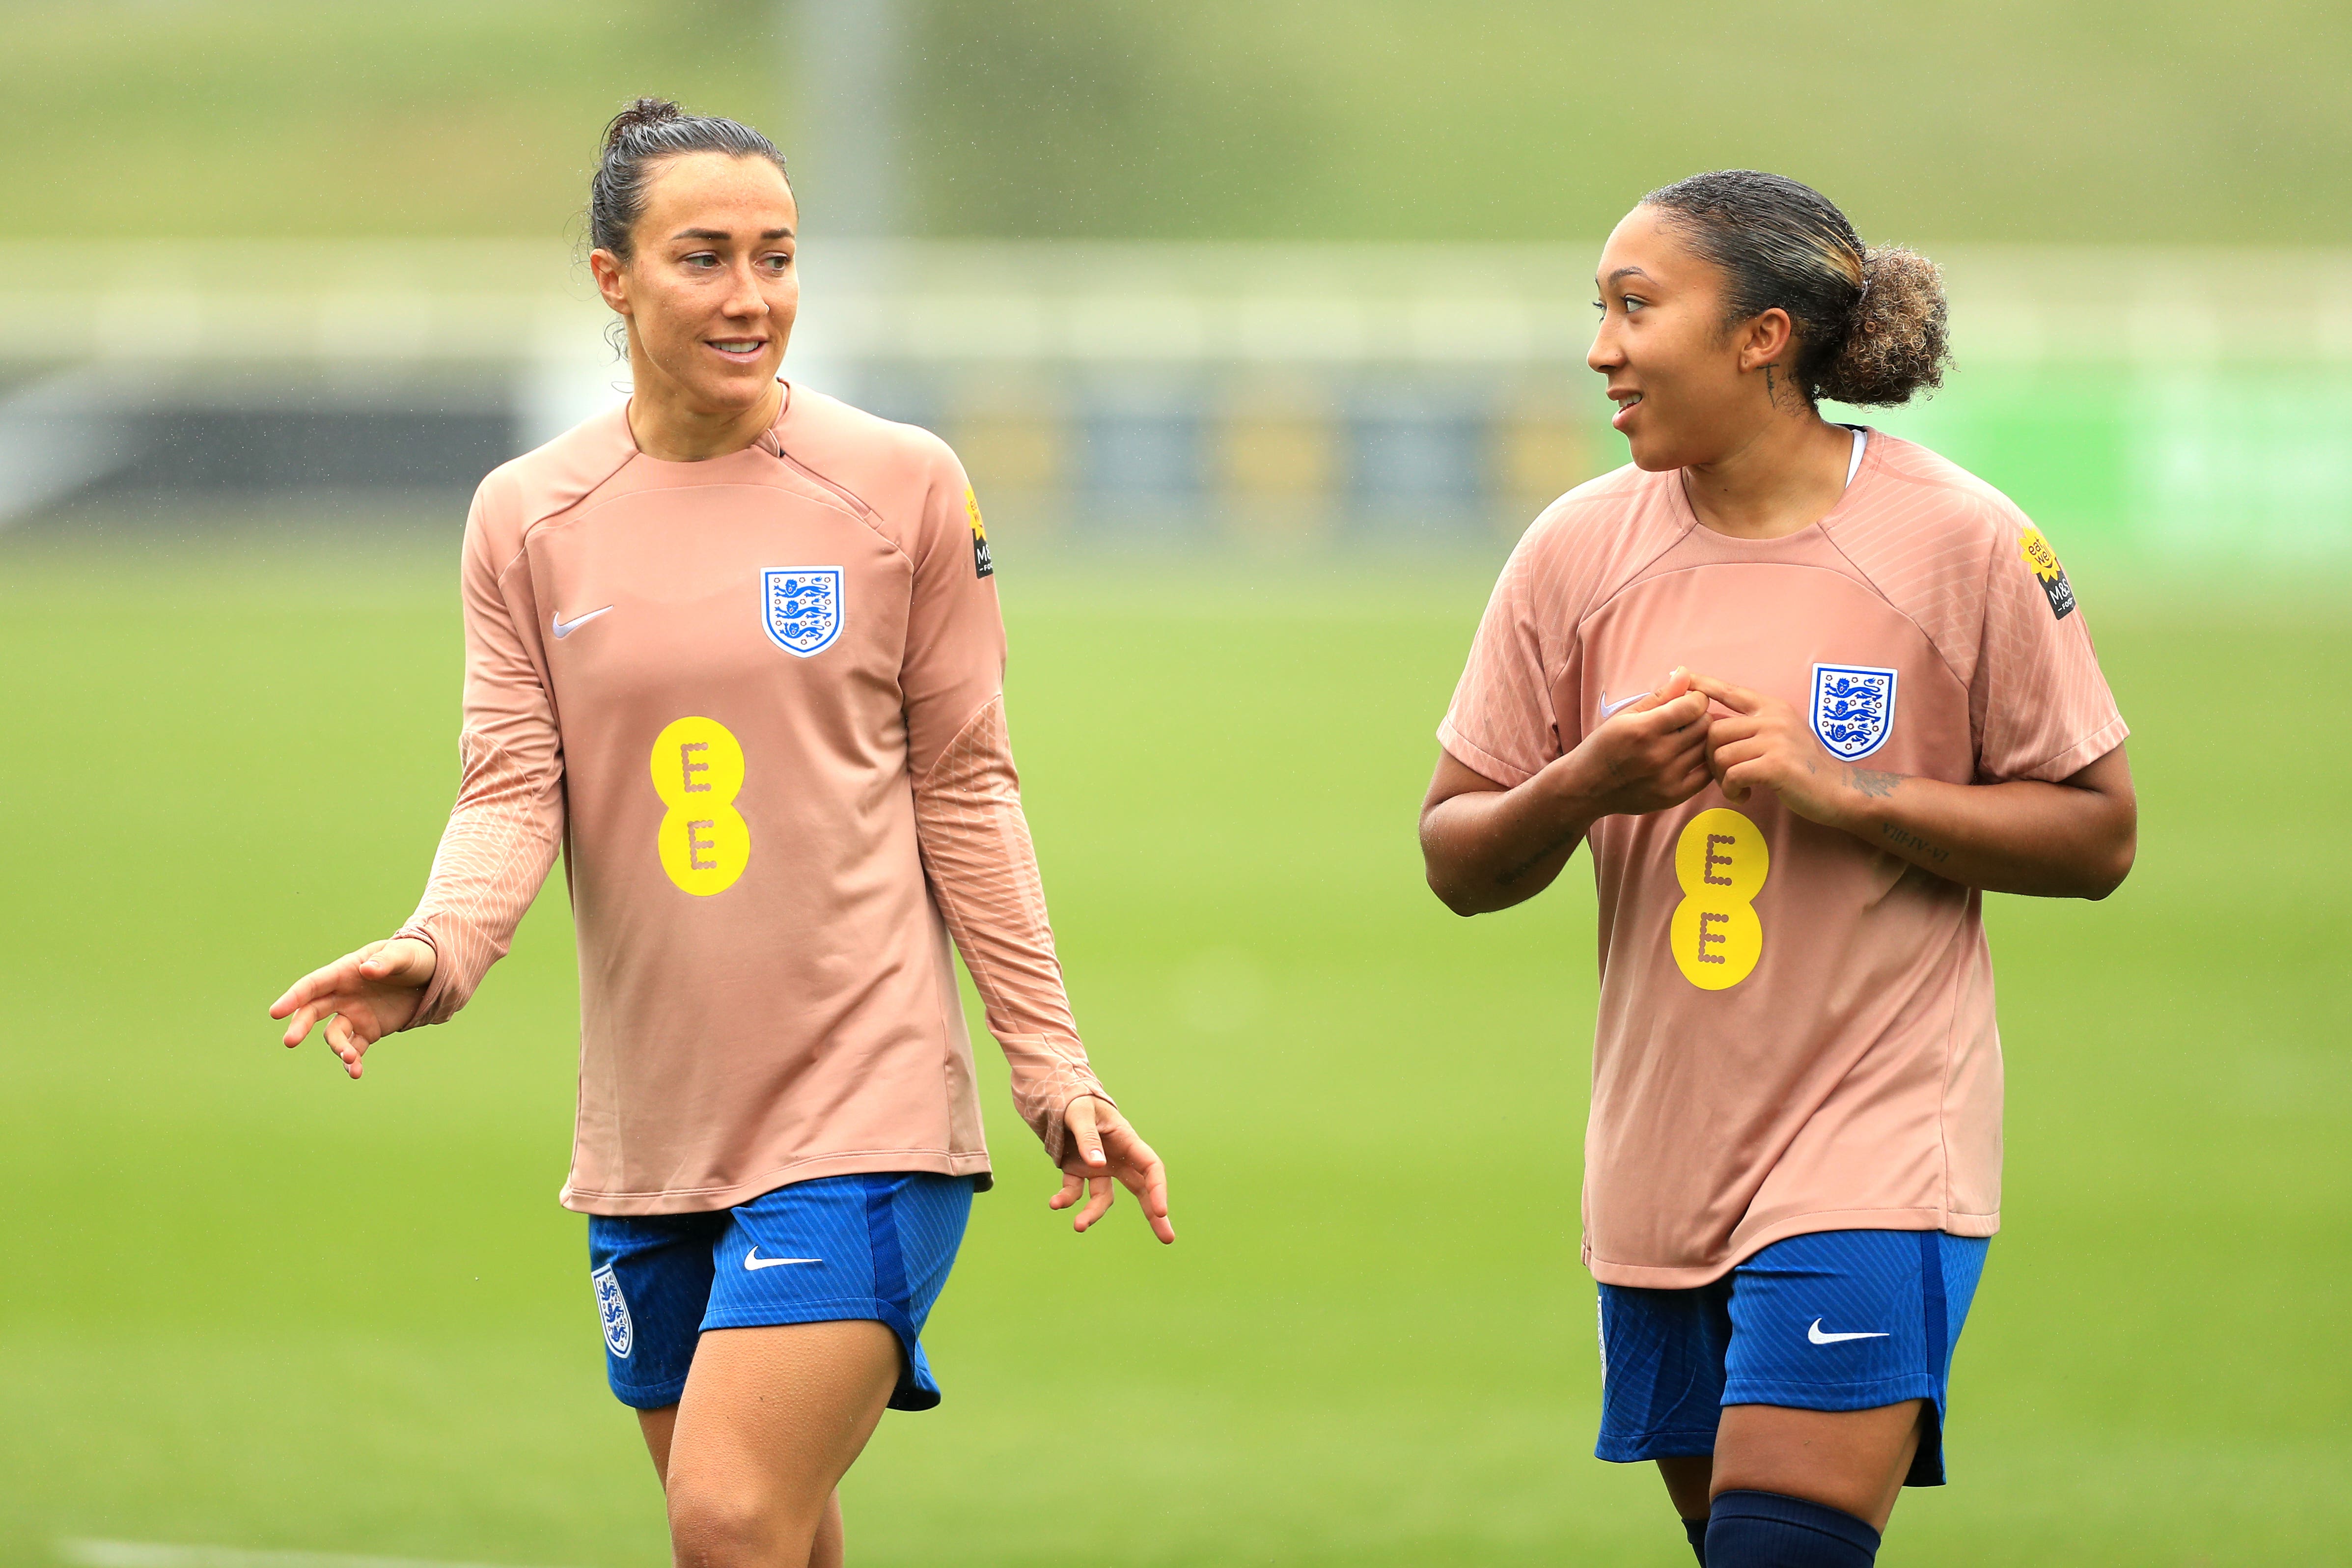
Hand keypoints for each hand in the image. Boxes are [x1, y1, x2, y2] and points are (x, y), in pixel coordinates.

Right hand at [269, 937, 435, 1079]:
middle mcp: (343, 995)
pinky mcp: (368, 1031)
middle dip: (299, 1026)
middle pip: (312, 1011)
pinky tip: (356, 1072)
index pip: (313, 985)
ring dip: (338, 1049)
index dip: (294, 997)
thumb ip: (386, 962)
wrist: (431, 976)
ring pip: (335, 1035)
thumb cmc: (413, 956)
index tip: (276, 1012)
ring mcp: (354, 1014)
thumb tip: (367, 970)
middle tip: (290, 1041)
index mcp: (345, 972)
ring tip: (350, 1060)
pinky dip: (352, 1062)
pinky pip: (354, 1050)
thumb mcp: (403, 954)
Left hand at [1049, 1095, 1173, 1243]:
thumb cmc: (1076, 1102)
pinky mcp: (1078, 1172)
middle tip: (1168, 1239)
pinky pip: (1075, 1190)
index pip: (1150, 1167)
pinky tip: (1055, 1203)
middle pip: (1141, 1189)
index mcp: (1126, 1141)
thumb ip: (1088, 1137)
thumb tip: (1098, 1165)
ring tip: (1078, 1227)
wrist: (1059, 1100)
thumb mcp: (1080, 1114)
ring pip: (1103, 1198)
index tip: (1161, 1211)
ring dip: (1092, 1214)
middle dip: (1154, 1215)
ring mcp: (1098, 1168)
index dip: (1158, 1189)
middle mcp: (1117, 1158)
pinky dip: (1066, 1199)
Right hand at [1560, 666, 1714, 817]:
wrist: (1586, 788)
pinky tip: (1691, 757)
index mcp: (1643, 729)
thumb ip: (1660, 696)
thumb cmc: (1604, 746)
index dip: (1696, 698)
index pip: (1693, 706)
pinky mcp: (1673, 796)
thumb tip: (1686, 673)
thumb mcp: (1625, 715)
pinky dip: (1704, 762)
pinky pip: (1707, 775)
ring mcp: (1667, 778)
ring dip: (1702, 739)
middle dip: (1700, 717)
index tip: (1690, 700)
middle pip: (1704, 726)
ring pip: (1706, 748)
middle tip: (1688, 719)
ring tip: (1687, 737)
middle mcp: (1657, 755)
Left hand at [1690, 673, 1853, 824]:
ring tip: (1736, 788)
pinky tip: (1744, 796)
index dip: (1704, 685)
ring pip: (1720, 754)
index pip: (1730, 691)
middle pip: (1714, 730)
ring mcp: (1776, 739)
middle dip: (1709, 757)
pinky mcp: (1776, 765)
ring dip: (1721, 778)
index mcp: (1771, 707)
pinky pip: (1733, 774)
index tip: (1682, 675)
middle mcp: (1773, 718)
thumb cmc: (1802, 767)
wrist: (1836, 791)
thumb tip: (1711, 723)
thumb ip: (1752, 725)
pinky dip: (1732, 791)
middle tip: (1724, 776)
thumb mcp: (1780, 734)